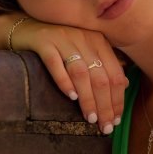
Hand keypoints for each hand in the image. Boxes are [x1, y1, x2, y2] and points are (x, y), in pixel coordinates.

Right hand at [12, 18, 128, 133]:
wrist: (27, 27)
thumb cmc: (60, 43)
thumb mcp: (85, 49)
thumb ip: (104, 64)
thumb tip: (125, 84)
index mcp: (98, 41)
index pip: (114, 74)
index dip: (117, 99)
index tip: (116, 120)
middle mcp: (83, 38)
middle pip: (100, 76)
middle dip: (105, 104)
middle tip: (105, 126)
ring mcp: (63, 39)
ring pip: (81, 72)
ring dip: (88, 98)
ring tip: (90, 118)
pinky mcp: (44, 42)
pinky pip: (55, 63)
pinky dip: (64, 81)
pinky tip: (70, 97)